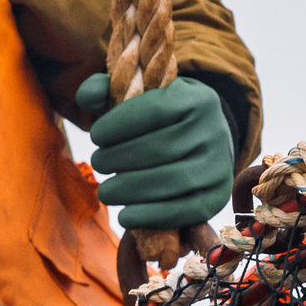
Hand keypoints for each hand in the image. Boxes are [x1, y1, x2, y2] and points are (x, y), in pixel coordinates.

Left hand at [79, 73, 236, 231]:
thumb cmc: (162, 117)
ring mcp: (220, 166)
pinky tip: (125, 216)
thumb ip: (108, 89)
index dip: (120, 124)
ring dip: (130, 190)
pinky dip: (151, 216)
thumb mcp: (141, 94)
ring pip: (172, 181)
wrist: (206, 140)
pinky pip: (185, 210)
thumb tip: (85, 95)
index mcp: (197, 99)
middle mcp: (215, 131)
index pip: (155, 110)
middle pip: (161, 148)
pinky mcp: (218, 197)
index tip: (95, 136)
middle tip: (97, 163)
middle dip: (120, 159)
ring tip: (105, 191)